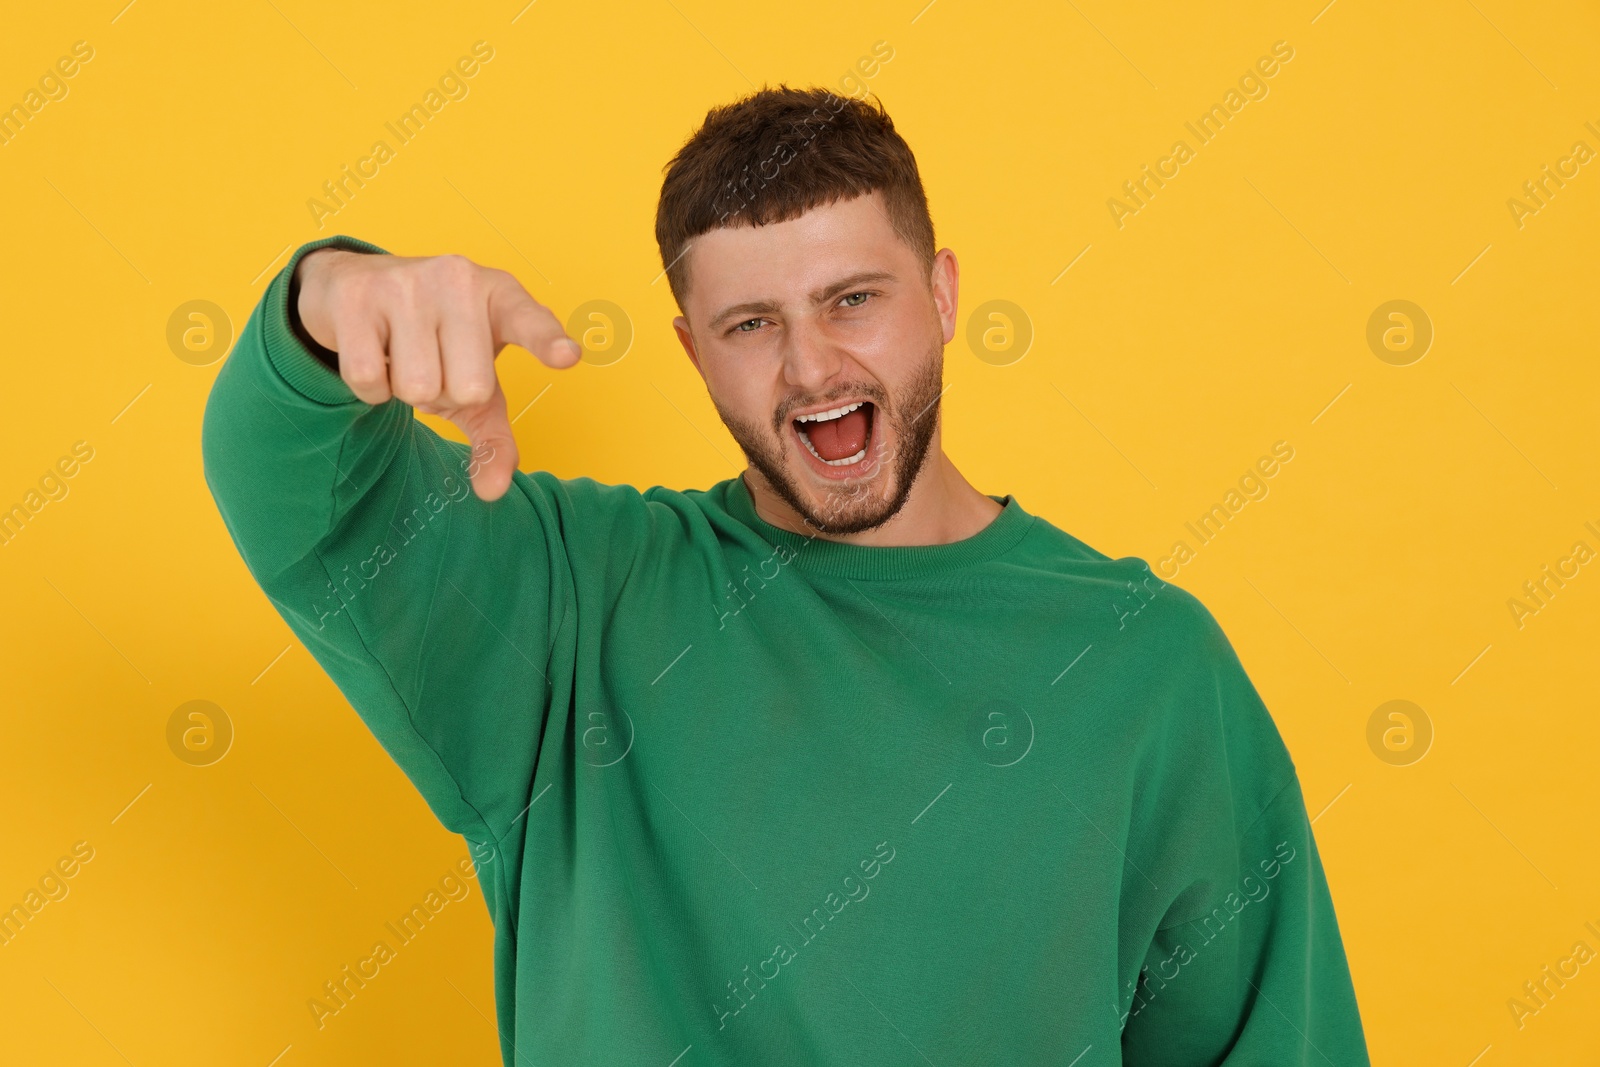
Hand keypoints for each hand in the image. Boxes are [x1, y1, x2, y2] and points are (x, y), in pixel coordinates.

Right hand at [295, 248, 581, 500]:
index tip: (568, 356)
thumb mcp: (475, 385)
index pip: (529, 321)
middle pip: (468, 389)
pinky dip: (369, 388)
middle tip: (433, 363)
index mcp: (500, 297)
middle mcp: (458, 279)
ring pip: (416, 387)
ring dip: (405, 391)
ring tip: (402, 356)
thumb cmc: (434, 343)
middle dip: (446, 395)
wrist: (354, 286)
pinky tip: (373, 353)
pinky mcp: (356, 296)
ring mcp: (406, 283)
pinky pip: (368, 378)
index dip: (548, 341)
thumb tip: (492, 492)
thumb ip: (494, 438)